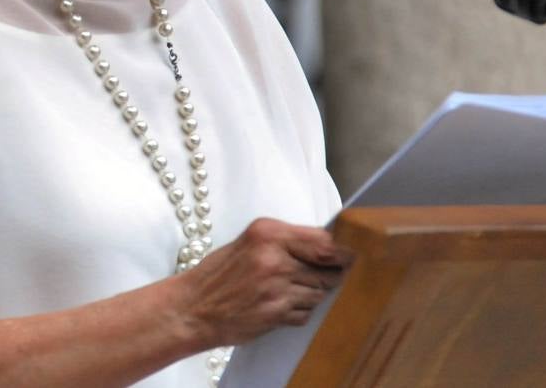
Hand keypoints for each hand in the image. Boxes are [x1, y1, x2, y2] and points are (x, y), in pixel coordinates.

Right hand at [175, 217, 352, 347]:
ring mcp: (276, 288)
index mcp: (267, 233)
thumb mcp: (251, 242)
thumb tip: (332, 247)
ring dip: (312, 295)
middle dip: (328, 276)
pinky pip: (306, 313)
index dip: (343, 253)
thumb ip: (288, 241)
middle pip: (328, 270)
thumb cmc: (220, 273)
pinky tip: (279, 306)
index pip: (325, 243)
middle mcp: (274, 258)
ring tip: (287, 291)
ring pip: (320, 293)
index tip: (351, 257)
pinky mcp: (276, 313)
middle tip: (315, 277)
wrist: (194, 307)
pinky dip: (299, 311)